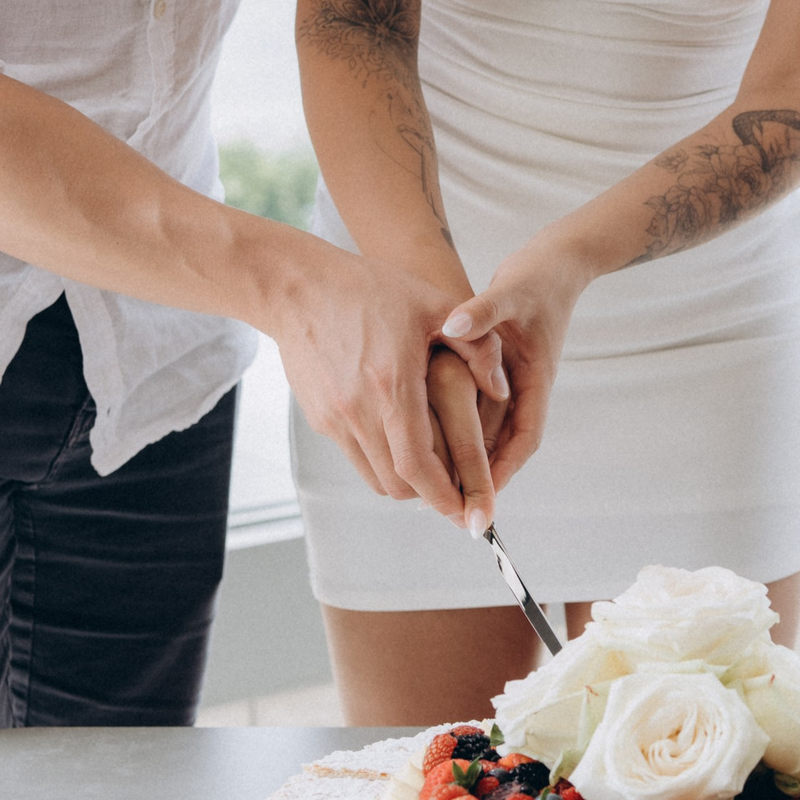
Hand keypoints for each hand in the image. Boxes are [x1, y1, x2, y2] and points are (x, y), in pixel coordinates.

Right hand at [264, 243, 506, 527]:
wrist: (297, 287)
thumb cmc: (368, 289)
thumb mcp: (433, 304)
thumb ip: (477, 346)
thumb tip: (502, 391)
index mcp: (392, 385)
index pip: (418, 465)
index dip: (446, 496)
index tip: (469, 512)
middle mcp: (359, 409)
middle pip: (399, 483)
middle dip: (433, 496)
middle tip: (460, 492)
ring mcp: (335, 417)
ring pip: (376, 477)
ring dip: (408, 482)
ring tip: (434, 470)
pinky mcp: (321, 416)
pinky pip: (356, 457)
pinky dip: (383, 462)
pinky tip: (401, 440)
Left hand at [436, 230, 593, 490]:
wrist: (555, 262)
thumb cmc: (536, 278)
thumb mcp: (510, 293)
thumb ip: (481, 311)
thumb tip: (453, 327)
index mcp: (535, 380)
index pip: (523, 439)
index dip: (501, 472)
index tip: (480, 499)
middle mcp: (525, 389)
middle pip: (504, 446)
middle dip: (479, 478)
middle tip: (446, 507)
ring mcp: (511, 384)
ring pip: (489, 433)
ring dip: (466, 459)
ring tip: (430, 486)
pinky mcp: (497, 375)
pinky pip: (478, 411)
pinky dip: (457, 429)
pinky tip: (426, 439)